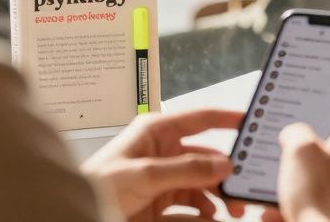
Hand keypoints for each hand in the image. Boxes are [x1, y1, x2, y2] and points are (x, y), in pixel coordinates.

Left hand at [80, 108, 247, 221]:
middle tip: (244, 185)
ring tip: (232, 210)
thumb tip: (224, 164)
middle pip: (207, 158)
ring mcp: (163, 181)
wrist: (75, 219)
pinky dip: (204, 217)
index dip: (229, 118)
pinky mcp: (160, 207)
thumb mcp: (145, 175)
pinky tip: (214, 221)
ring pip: (202, 186)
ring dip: (218, 198)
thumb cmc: (97, 187)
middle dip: (226, 172)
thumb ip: (187, 169)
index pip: (202, 118)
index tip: (255, 122)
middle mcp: (163, 153)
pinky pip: (191, 210)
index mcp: (157, 132)